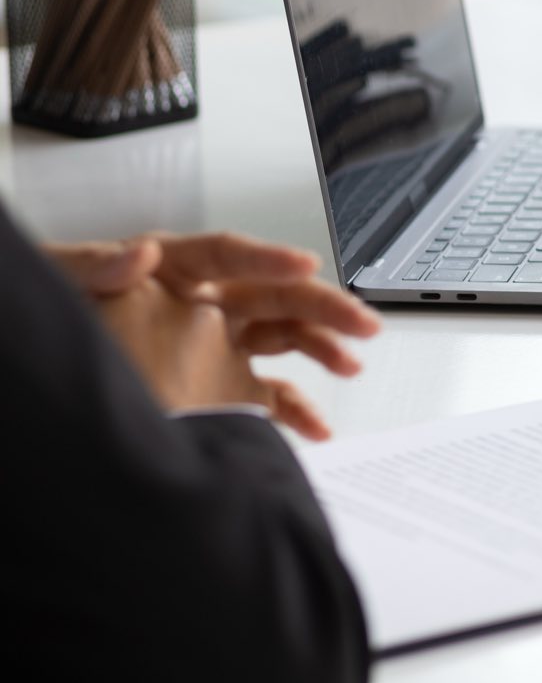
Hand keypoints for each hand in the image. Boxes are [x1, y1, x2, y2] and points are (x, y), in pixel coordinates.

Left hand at [48, 231, 379, 438]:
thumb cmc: (53, 314)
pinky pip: (267, 394)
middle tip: (360, 321)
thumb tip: (138, 256)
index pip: (230, 255)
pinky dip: (296, 411)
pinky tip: (315, 426)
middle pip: (277, 295)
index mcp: (173, 269)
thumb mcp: (62, 281)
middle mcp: (203, 305)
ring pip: (284, 339)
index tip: (303, 265)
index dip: (268, 259)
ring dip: (323, 350)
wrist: (40, 381)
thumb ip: (94, 265)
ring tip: (350, 364)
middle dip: (325, 307)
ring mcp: (215, 348)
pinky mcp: (218, 387)